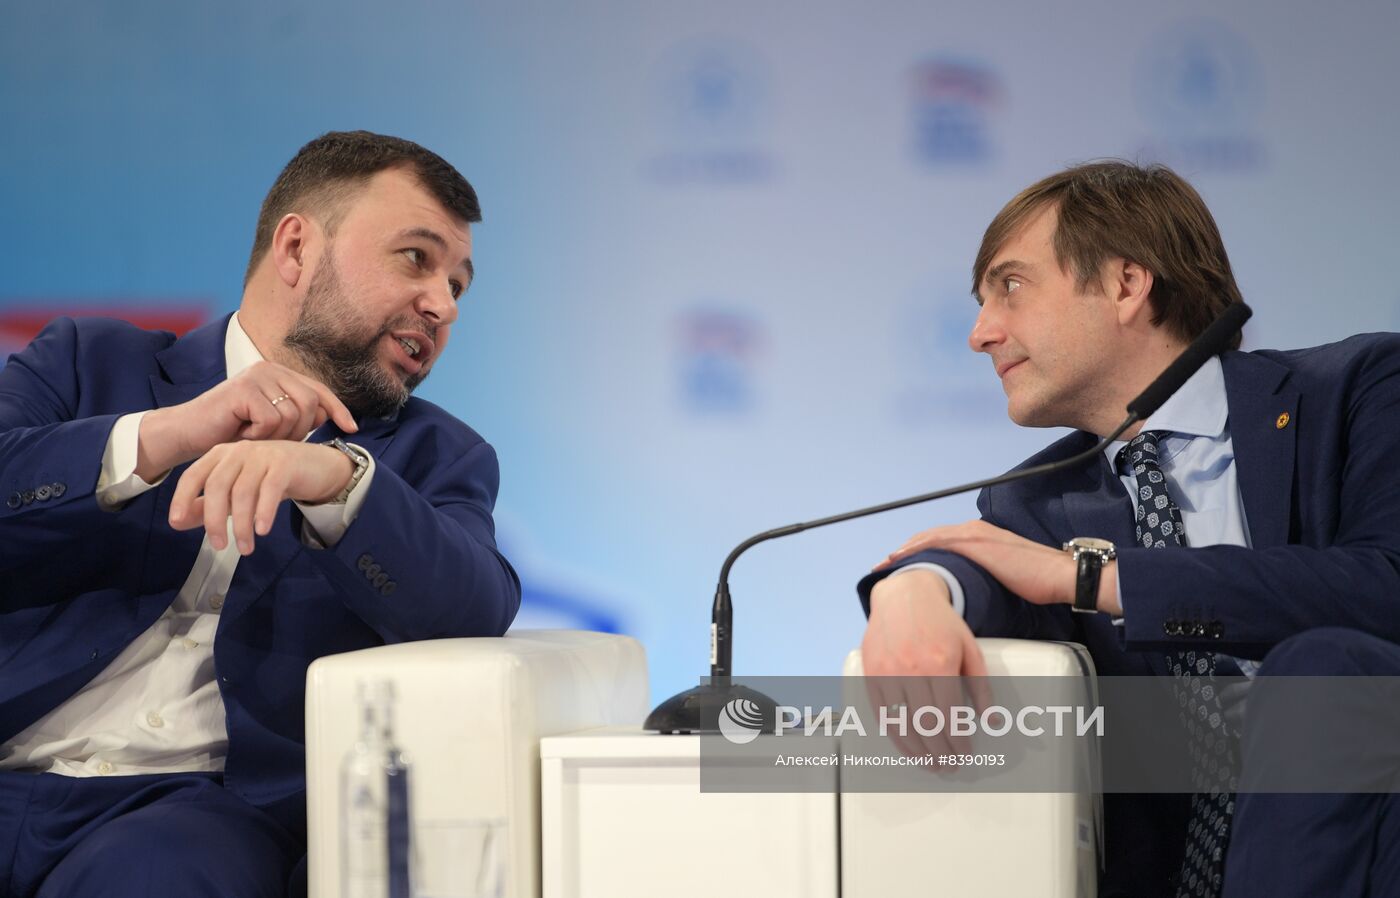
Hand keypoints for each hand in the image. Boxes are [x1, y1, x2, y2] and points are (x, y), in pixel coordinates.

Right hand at [137, 361, 356, 479]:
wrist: (188, 434)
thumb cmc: (229, 431)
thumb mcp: (270, 423)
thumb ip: (297, 415)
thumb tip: (329, 415)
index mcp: (278, 374)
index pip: (319, 390)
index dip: (339, 410)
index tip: (353, 429)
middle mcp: (269, 369)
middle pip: (311, 403)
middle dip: (301, 430)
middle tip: (274, 441)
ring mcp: (256, 376)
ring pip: (293, 414)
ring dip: (278, 436)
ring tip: (254, 437)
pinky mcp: (244, 389)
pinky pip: (272, 420)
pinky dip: (260, 436)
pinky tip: (242, 434)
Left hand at [167, 441, 354, 554]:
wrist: (317, 466)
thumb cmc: (271, 480)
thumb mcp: (236, 491)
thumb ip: (208, 505)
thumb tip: (178, 522)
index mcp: (221, 455)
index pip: (193, 475)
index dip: (182, 498)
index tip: (176, 523)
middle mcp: (239, 451)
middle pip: (217, 486)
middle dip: (214, 519)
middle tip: (219, 545)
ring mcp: (263, 455)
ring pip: (243, 492)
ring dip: (241, 524)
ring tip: (245, 548)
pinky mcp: (285, 464)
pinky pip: (270, 490)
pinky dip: (263, 512)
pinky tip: (262, 530)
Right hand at [862, 570, 990, 758]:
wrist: (903, 595)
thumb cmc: (939, 621)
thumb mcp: (969, 647)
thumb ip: (980, 684)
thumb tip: (990, 718)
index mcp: (939, 663)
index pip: (949, 716)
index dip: (957, 741)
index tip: (963, 753)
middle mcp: (910, 670)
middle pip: (925, 726)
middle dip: (939, 752)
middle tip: (949, 766)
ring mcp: (887, 673)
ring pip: (902, 726)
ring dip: (917, 752)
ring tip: (930, 764)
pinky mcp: (870, 675)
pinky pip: (882, 714)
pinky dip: (895, 736)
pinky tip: (907, 747)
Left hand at [874, 519, 1107, 609]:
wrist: (1058, 576)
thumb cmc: (1037, 581)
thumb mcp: (1002, 576)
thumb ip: (981, 577)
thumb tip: (966, 595)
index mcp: (979, 537)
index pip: (939, 542)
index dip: (916, 553)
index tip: (897, 566)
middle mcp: (972, 530)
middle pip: (927, 538)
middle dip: (903, 551)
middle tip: (882, 566)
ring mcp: (973, 534)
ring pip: (927, 538)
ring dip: (904, 550)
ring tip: (884, 565)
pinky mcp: (975, 542)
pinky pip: (937, 542)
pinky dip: (916, 549)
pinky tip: (900, 559)